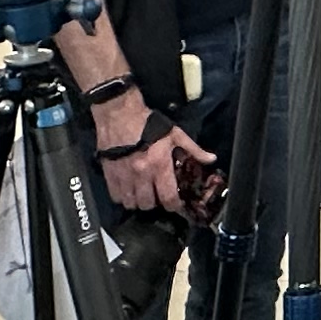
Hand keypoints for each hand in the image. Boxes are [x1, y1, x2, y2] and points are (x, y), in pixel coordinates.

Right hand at [99, 115, 214, 217]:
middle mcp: (141, 175)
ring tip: (141, 194)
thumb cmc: (148, 123)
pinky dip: (122, 197)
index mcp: (159, 166)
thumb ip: (193, 149)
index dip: (173, 206)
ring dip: (137, 202)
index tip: (175, 205)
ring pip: (130, 203)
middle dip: (154, 203)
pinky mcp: (109, 173)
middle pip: (147, 204)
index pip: (168, 197)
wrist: (119, 113)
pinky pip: (115, 196)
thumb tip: (211, 159)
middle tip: (156, 196)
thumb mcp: (175, 134)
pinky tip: (127, 190)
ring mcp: (124, 176)